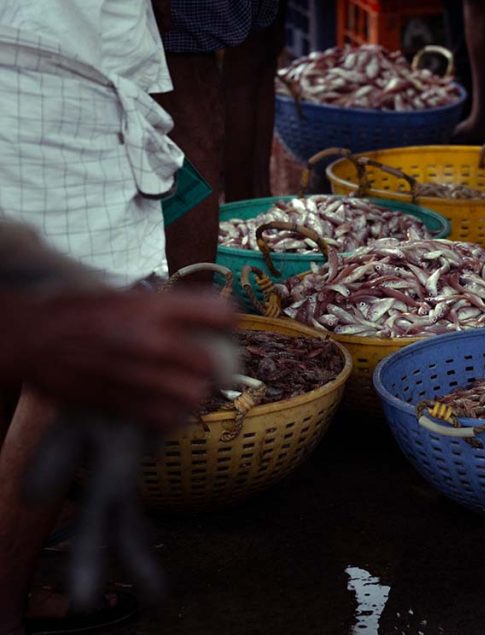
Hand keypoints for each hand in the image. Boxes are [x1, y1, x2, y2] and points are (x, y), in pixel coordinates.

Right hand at [9, 291, 234, 429]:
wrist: (28, 337)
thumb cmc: (75, 310)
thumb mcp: (125, 294)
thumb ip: (165, 307)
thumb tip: (205, 317)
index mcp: (154, 307)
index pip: (222, 313)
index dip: (228, 322)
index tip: (223, 327)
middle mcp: (151, 341)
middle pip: (212, 363)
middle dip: (214, 366)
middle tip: (206, 365)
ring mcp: (136, 375)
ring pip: (193, 396)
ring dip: (194, 394)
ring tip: (185, 387)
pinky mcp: (119, 403)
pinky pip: (165, 419)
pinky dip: (171, 416)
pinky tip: (164, 406)